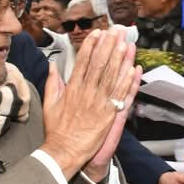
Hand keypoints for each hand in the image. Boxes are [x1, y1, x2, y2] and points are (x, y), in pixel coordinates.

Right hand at [41, 28, 141, 179]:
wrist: (64, 151)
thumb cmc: (57, 130)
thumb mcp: (50, 103)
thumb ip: (52, 82)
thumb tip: (53, 66)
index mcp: (72, 89)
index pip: (83, 62)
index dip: (91, 46)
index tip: (97, 33)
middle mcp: (86, 93)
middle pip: (99, 64)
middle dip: (108, 46)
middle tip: (115, 31)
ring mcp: (98, 103)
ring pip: (111, 76)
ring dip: (119, 58)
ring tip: (125, 43)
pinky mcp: (109, 114)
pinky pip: (120, 94)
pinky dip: (127, 81)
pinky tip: (133, 69)